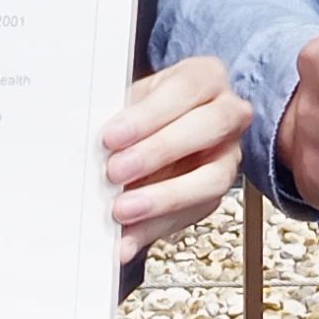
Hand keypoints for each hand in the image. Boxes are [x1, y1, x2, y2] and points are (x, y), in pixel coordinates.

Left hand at [103, 56, 254, 249]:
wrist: (164, 127)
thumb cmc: (150, 108)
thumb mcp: (134, 99)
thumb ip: (120, 117)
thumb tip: (90, 146)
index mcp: (205, 78)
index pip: (187, 89)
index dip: (150, 114)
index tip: (112, 135)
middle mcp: (228, 114)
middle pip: (208, 127)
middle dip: (159, 151)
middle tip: (116, 170)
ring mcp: (228, 156)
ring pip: (212, 178)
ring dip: (164, 198)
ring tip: (123, 211)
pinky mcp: (215, 195)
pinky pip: (191, 215)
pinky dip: (154, 229)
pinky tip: (127, 239)